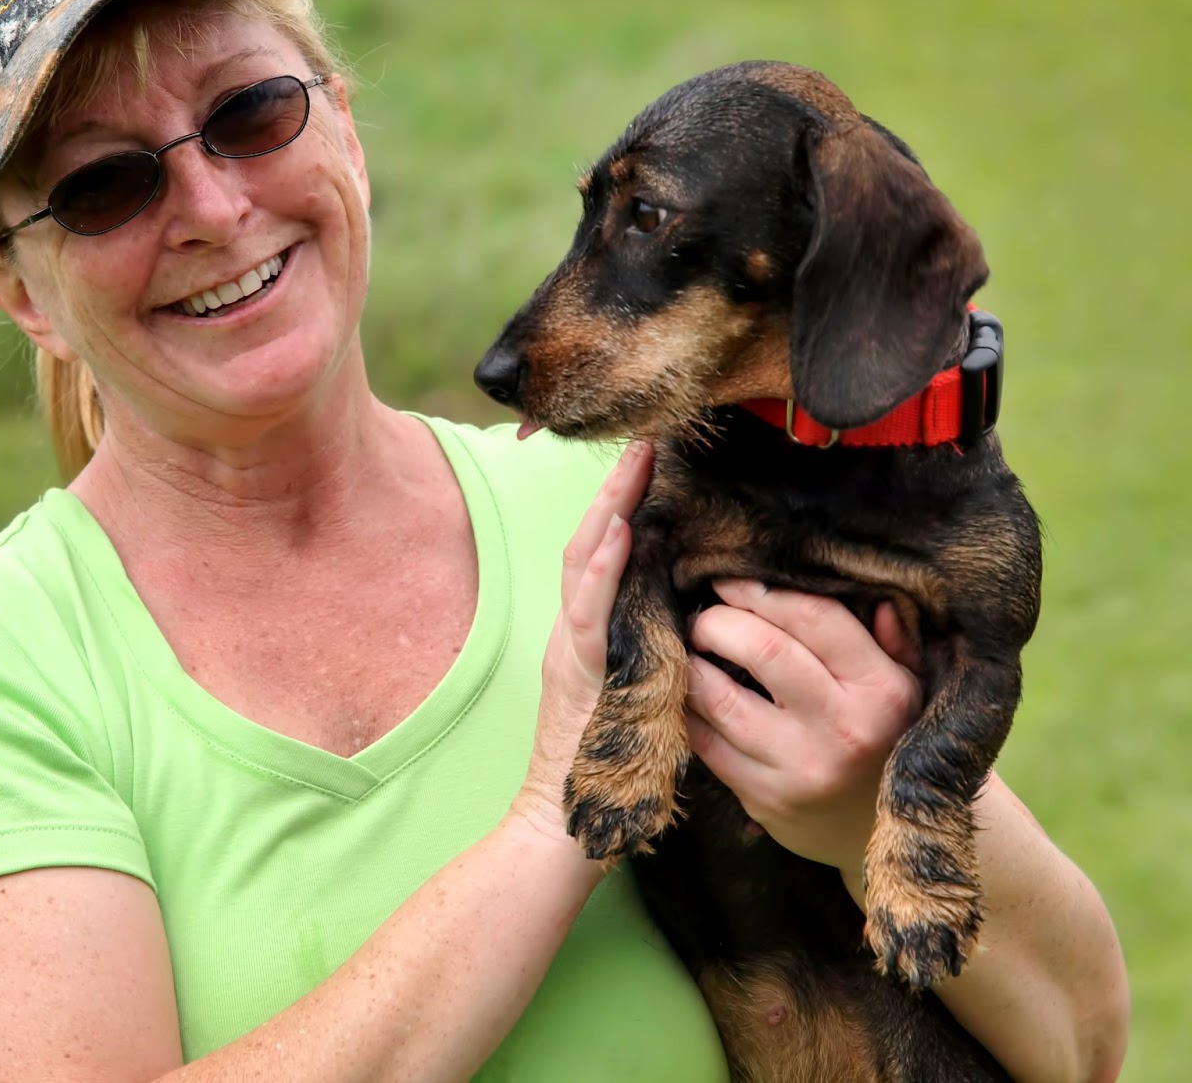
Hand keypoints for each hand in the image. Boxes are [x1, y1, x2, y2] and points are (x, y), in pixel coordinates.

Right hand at [509, 439, 651, 845]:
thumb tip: (706, 617)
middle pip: (590, 544)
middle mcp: (574, 631)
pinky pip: (586, 611)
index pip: (607, 555)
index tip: (654, 464)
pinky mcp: (572, 673)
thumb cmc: (611, 767)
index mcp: (593, 634)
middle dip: (617, 491)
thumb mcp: (644, 695)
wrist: (560, 824)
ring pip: (582, 565)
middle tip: (646, 441)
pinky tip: (618, 532)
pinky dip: (600, 568)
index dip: (626, 506)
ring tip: (634, 465)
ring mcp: (569, 649)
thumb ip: (661, 652)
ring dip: (609, 511)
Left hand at [684, 579, 923, 877]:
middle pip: (761, 649)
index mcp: (881, 691)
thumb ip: (894, 640)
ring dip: (690, 662)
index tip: (729, 578)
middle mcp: (843, 730)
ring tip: (686, 645)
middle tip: (704, 613)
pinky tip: (684, 688)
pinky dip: (685, 707)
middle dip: (718, 620)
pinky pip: (704, 741)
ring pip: (720, 697)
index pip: (814, 617)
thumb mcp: (911, 690)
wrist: (880, 839)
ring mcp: (799, 768)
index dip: (761, 590)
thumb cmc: (889, 743)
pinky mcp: (763, 798)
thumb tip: (872, 595)